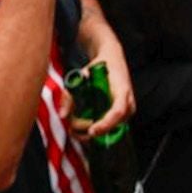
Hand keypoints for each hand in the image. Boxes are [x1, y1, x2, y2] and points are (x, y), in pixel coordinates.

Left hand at [73, 24, 135, 138]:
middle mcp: (128, 103)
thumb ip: (70, 95)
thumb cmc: (100, 66)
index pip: (118, 111)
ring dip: (95, 132)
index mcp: (122, 91)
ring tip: (76, 128)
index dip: (106, 124)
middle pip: (116, 125)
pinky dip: (98, 130)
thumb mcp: (82, 76)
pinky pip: (112, 127)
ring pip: (113, 129)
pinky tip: (83, 127)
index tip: (91, 130)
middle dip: (95, 131)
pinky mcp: (122, 115)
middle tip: (75, 128)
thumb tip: (63, 115)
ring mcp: (127, 110)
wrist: (113, 60)